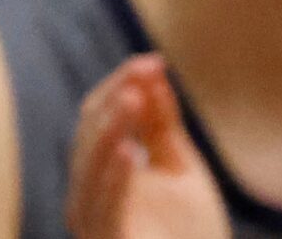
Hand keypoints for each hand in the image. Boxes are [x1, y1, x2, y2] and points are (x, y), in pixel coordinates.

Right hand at [66, 57, 229, 238]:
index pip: (97, 116)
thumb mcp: (182, 170)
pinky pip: (104, 208)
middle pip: (89, 135)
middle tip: (140, 74)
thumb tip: (150, 68)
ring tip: (133, 99)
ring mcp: (94, 222)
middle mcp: (89, 194)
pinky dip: (115, 177)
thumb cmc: (193, 236)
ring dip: (110, 130)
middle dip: (114, 101)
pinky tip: (129, 150)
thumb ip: (163, 125)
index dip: (120, 86)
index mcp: (103, 173)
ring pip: (88, 167)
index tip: (152, 61)